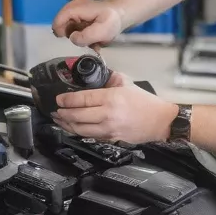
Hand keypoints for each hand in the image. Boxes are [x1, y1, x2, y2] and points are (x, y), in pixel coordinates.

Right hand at [52, 0, 122, 47]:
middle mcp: (72, 7)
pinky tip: (90, 39)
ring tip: (90, 41)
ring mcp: (73, 11)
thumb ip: (86, 36)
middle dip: (71, 36)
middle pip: (61, 25)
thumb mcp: (102, 31)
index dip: (60, 32)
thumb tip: (72, 38)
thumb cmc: (112, 21)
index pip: (59, 20)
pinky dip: (80, 35)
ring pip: (67, 29)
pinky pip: (72, 28)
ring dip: (77, 37)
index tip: (70, 41)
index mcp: (76, 8)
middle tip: (84, 41)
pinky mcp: (76, 16)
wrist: (120, 14)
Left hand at [53, 71, 176, 144]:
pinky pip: (89, 136)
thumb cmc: (144, 102)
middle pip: (77, 115)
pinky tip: (72, 128)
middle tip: (55, 110)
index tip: (58, 99)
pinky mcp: (110, 139)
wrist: (160, 122)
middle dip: (62, 113)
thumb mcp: (127, 83)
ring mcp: (108, 129)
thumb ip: (109, 78)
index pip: (82, 99)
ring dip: (66, 124)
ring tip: (59, 119)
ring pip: (80, 129)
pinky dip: (77, 132)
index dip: (67, 99)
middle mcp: (107, 115)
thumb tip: (94, 75)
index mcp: (111, 98)